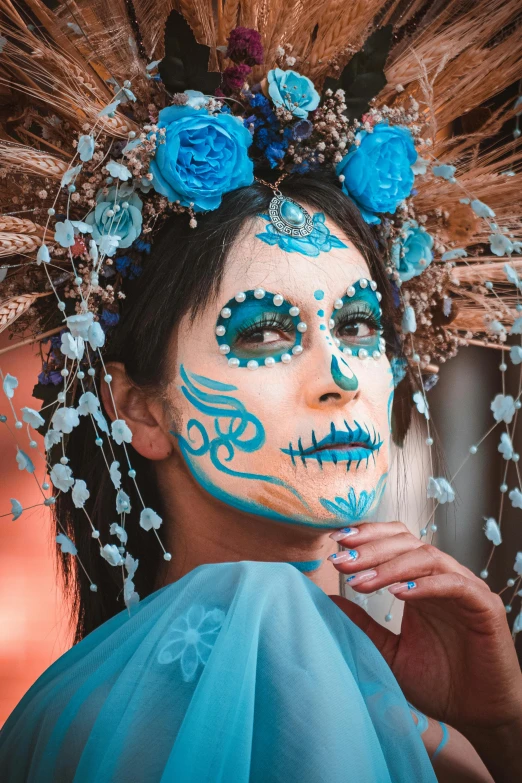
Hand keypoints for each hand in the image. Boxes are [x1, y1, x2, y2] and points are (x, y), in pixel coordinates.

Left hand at [327, 522, 521, 741]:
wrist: (478, 715)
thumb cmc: (438, 682)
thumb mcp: (389, 651)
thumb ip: (363, 624)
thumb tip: (328, 598)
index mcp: (420, 581)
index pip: (394, 541)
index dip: (367, 536)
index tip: (336, 542)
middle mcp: (442, 577)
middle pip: (406, 543)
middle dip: (370, 550)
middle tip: (341, 561)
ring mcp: (465, 588)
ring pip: (427, 558)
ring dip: (391, 566)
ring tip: (362, 581)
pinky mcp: (484, 606)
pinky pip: (455, 584)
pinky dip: (427, 585)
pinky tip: (400, 593)